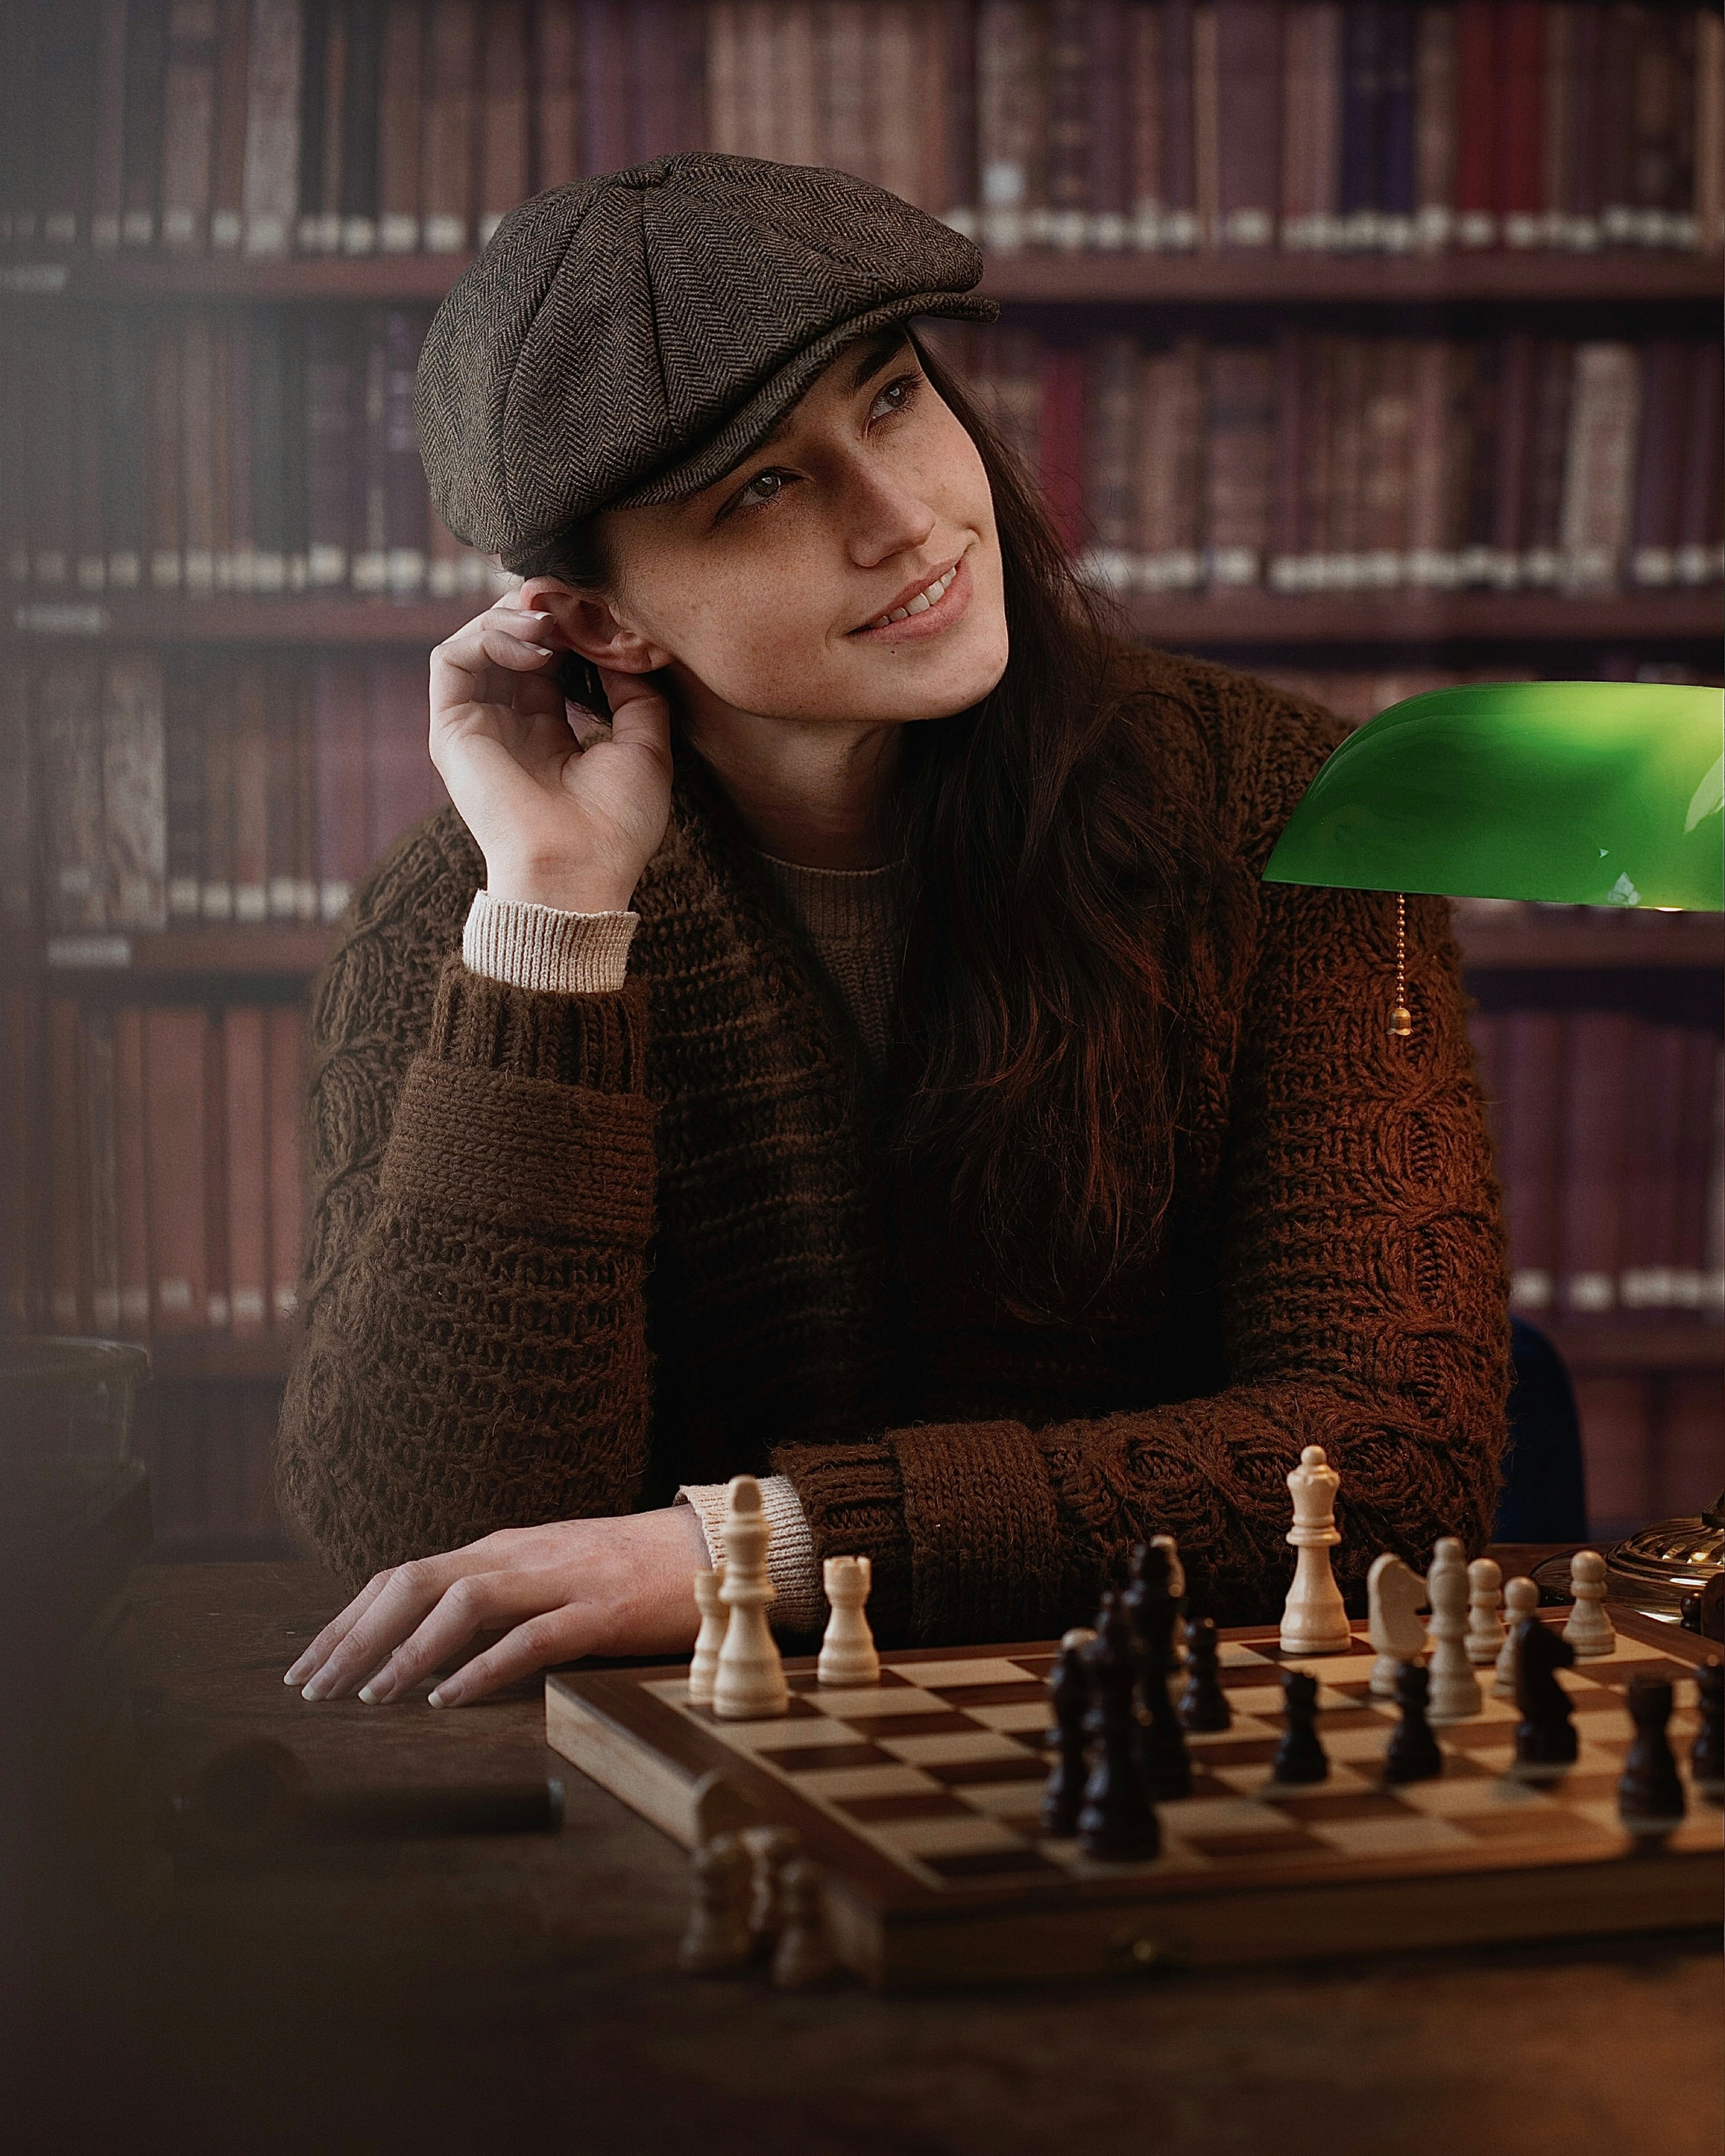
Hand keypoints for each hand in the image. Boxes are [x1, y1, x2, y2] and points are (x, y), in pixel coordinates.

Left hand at [284, 1506, 710, 1707]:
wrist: (707, 1547)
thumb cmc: (622, 1570)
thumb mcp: (544, 1574)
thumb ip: (491, 1598)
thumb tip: (421, 1641)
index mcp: (500, 1548)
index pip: (403, 1575)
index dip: (348, 1618)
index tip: (309, 1663)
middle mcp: (518, 1554)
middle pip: (415, 1581)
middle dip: (356, 1635)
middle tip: (315, 1687)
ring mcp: (560, 1578)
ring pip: (464, 1602)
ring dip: (408, 1650)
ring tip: (371, 1695)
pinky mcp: (600, 1608)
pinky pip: (531, 1637)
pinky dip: (484, 1667)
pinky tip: (450, 1698)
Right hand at [428, 590, 673, 912]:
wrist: (578, 870)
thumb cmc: (616, 825)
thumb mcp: (647, 748)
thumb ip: (636, 695)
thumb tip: (622, 650)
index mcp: (549, 735)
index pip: (549, 661)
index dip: (569, 628)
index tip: (597, 610)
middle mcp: (508, 727)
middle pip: (510, 643)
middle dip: (539, 611)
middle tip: (567, 597)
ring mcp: (477, 727)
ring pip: (476, 642)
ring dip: (512, 618)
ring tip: (551, 622)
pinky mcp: (451, 729)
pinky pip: (451, 660)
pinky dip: (487, 636)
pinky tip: (532, 645)